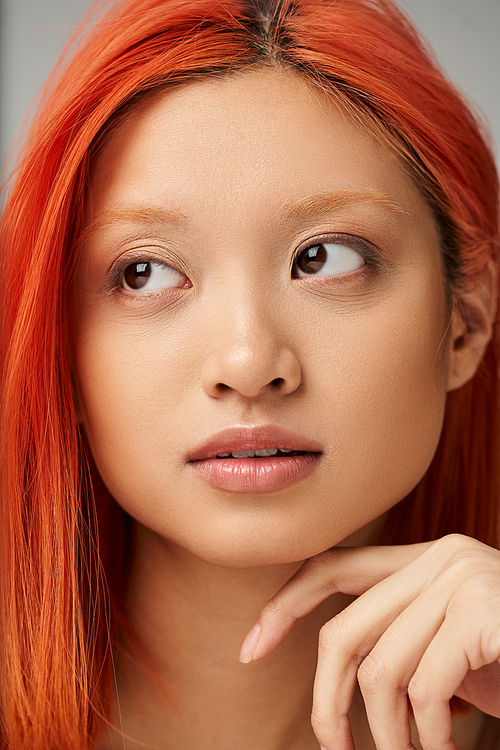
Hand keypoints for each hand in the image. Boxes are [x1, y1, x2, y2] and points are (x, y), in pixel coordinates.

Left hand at [239, 534, 499, 749]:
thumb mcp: (448, 650)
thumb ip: (401, 642)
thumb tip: (339, 678)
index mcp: (424, 559)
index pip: (332, 569)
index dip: (285, 605)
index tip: (250, 646)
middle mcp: (439, 557)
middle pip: (345, 631)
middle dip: (329, 697)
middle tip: (334, 747)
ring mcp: (461, 579)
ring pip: (381, 670)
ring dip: (389, 734)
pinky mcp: (482, 610)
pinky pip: (426, 687)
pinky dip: (430, 736)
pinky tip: (449, 749)